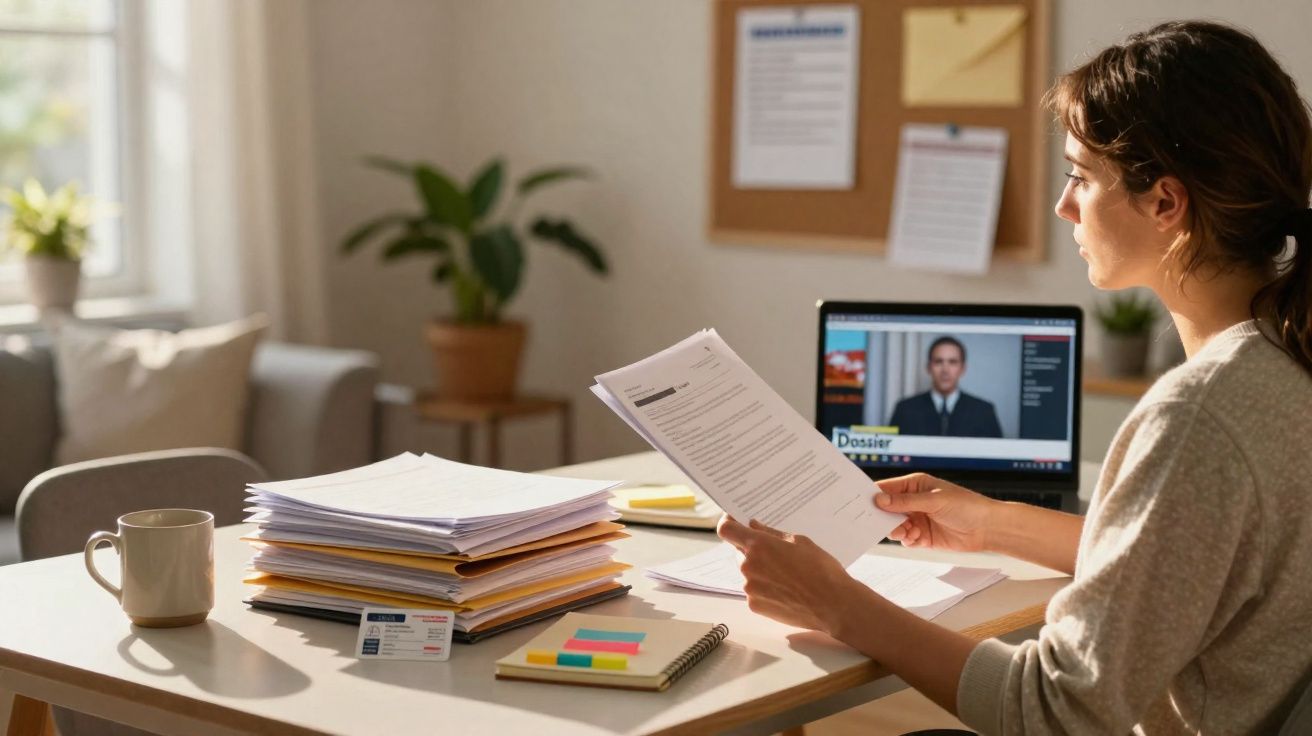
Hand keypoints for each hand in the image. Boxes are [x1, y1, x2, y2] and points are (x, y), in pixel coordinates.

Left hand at [716, 515, 863, 634]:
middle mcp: (749, 566)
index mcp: (759, 546)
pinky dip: (764, 587)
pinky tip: (785, 589)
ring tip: (786, 574)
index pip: (727, 529)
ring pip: (747, 571)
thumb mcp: (800, 542)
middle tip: (776, 553)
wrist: (834, 605)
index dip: (728, 522)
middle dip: (752, 549)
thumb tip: (753, 525)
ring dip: (760, 569)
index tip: (735, 521)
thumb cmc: (822, 570)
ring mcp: (750, 588)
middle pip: (739, 552)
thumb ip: (772, 533)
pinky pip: (753, 590)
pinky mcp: (754, 605)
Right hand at [874, 473, 997, 551]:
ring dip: (896, 530)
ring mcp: (918, 519)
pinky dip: (907, 540)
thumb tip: (879, 500)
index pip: (888, 488)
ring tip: (905, 532)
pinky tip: (916, 538)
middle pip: (888, 509)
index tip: (860, 503)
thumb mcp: (934, 500)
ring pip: (895, 526)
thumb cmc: (965, 506)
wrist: (987, 528)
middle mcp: (914, 501)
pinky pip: (906, 539)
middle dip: (882, 516)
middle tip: (876, 523)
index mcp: (915, 485)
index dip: (873, 495)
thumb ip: (906, 501)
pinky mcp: (924, 536)